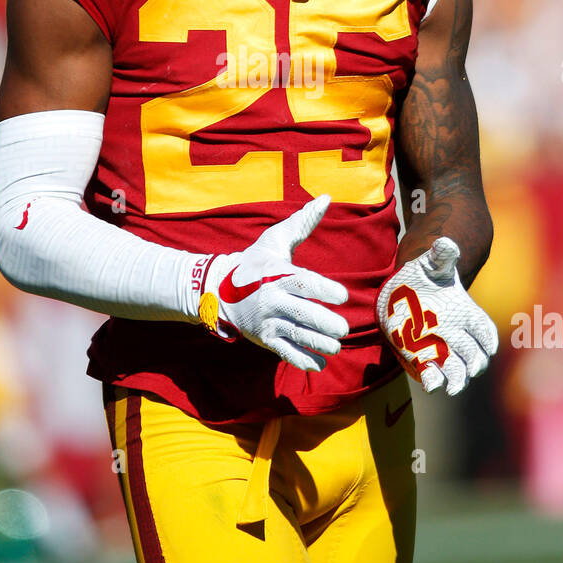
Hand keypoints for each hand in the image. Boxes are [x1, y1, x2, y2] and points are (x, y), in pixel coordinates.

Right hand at [199, 195, 348, 372]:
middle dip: (324, 323)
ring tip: (336, 346)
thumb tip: (325, 198)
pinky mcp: (263, 338)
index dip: (324, 290)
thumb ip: (303, 223)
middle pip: (301, 313)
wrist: (218, 288)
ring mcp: (266, 320)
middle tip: (343, 329)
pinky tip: (319, 364)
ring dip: (318, 344)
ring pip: (295, 335)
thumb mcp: (276, 240)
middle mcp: (271, 299)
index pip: (303, 282)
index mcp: (278, 274)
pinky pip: (284, 351)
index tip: (343, 296)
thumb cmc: (255, 261)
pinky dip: (301, 360)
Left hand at [376, 238, 497, 394]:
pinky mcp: (422, 359)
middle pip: (474, 354)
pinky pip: (432, 374)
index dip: (488, 340)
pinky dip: (432, 380)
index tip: (488, 347)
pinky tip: (430, 383)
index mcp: (466, 313)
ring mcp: (441, 349)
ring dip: (457, 380)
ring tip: (452, 388)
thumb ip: (441, 256)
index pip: (484, 330)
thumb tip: (446, 243)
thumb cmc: (424, 277)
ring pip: (457, 369)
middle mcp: (457, 335)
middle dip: (474, 364)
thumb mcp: (433, 264)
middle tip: (470, 370)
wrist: (402, 291)